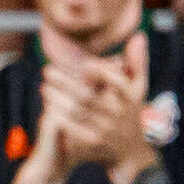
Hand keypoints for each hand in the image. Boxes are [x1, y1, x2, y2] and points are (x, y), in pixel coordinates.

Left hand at [43, 40, 156, 183]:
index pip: (120, 85)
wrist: (130, 148)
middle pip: (90, 98)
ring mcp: (106, 129)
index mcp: (130, 97)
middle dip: (67, 83)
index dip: (104, 74)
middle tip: (47, 70)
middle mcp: (119, 113)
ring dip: (58, 99)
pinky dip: (60, 118)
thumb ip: (137, 61)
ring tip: (44, 87)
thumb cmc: (131, 107)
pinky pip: (73, 129)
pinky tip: (47, 107)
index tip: (85, 64)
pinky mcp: (93, 141)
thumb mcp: (138, 86)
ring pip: (79, 113)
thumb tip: (139, 35)